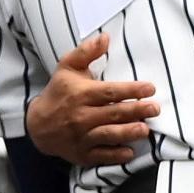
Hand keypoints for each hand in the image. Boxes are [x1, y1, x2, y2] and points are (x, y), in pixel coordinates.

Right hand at [26, 34, 158, 166]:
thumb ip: (86, 52)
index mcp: (80, 94)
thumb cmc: (58, 92)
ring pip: (109, 134)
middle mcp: (81, 115)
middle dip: (136, 110)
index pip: (110, 92)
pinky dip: (116, 155)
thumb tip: (106, 37)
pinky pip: (101, 155)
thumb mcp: (67, 67)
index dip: (131, 90)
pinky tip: (129, 151)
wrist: (38, 125)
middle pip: (113, 113)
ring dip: (128, 132)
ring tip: (145, 129)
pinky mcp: (82, 153)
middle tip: (155, 108)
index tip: (150, 88)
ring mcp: (82, 136)